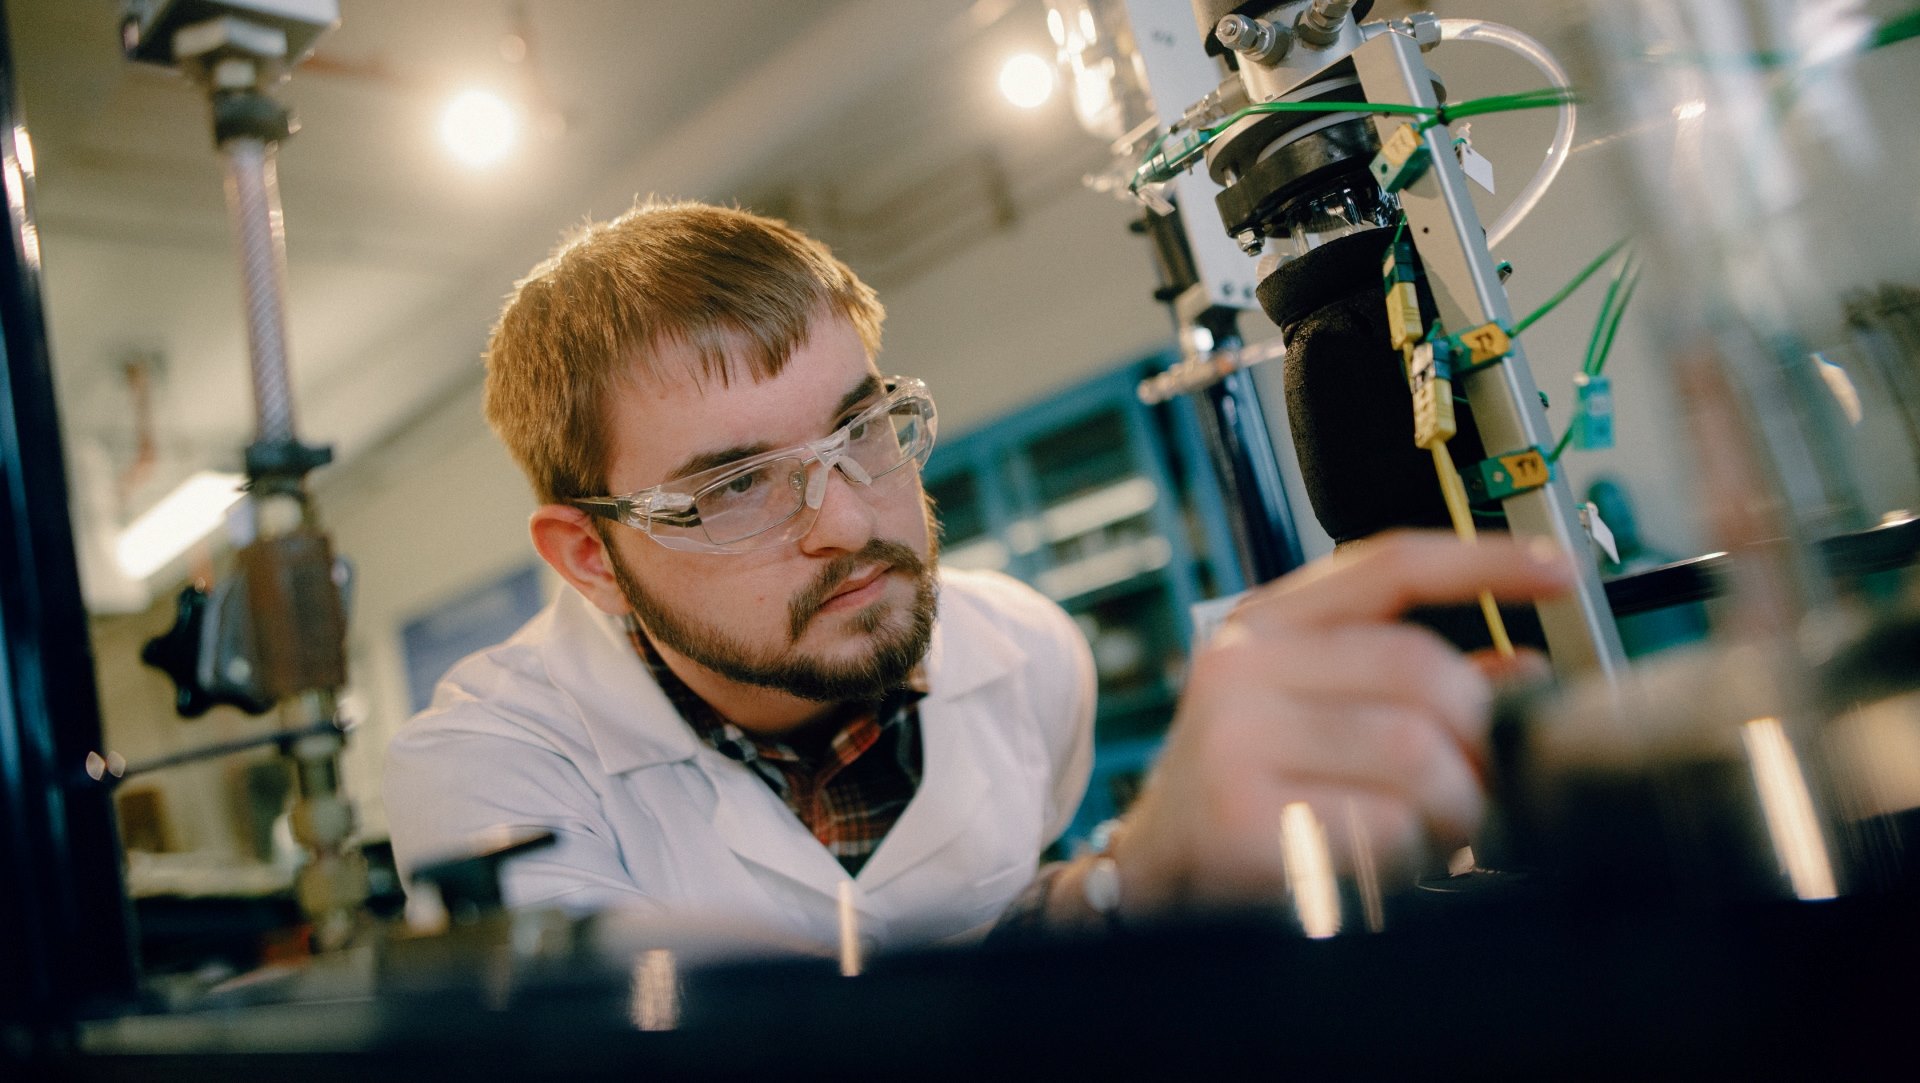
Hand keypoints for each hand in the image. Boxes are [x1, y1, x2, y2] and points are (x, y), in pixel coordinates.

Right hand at [1113, 530, 1572, 914]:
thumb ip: (1407, 686)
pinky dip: (1407, 855)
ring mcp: (1235, 739)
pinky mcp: (1242, 818)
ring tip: (1434, 833)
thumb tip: (1523, 671)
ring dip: (1452, 807)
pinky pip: (1383, 826)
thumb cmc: (1251, 793)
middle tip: (1479, 787)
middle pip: (1423, 669)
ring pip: (1416, 752)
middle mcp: (1241, 666)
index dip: (1484, 562)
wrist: (1153, 879)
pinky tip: (1383, 865)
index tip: (1560, 572)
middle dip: (1477, 740)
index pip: (1388, 564)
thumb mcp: (1314, 715)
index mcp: (1263, 625)